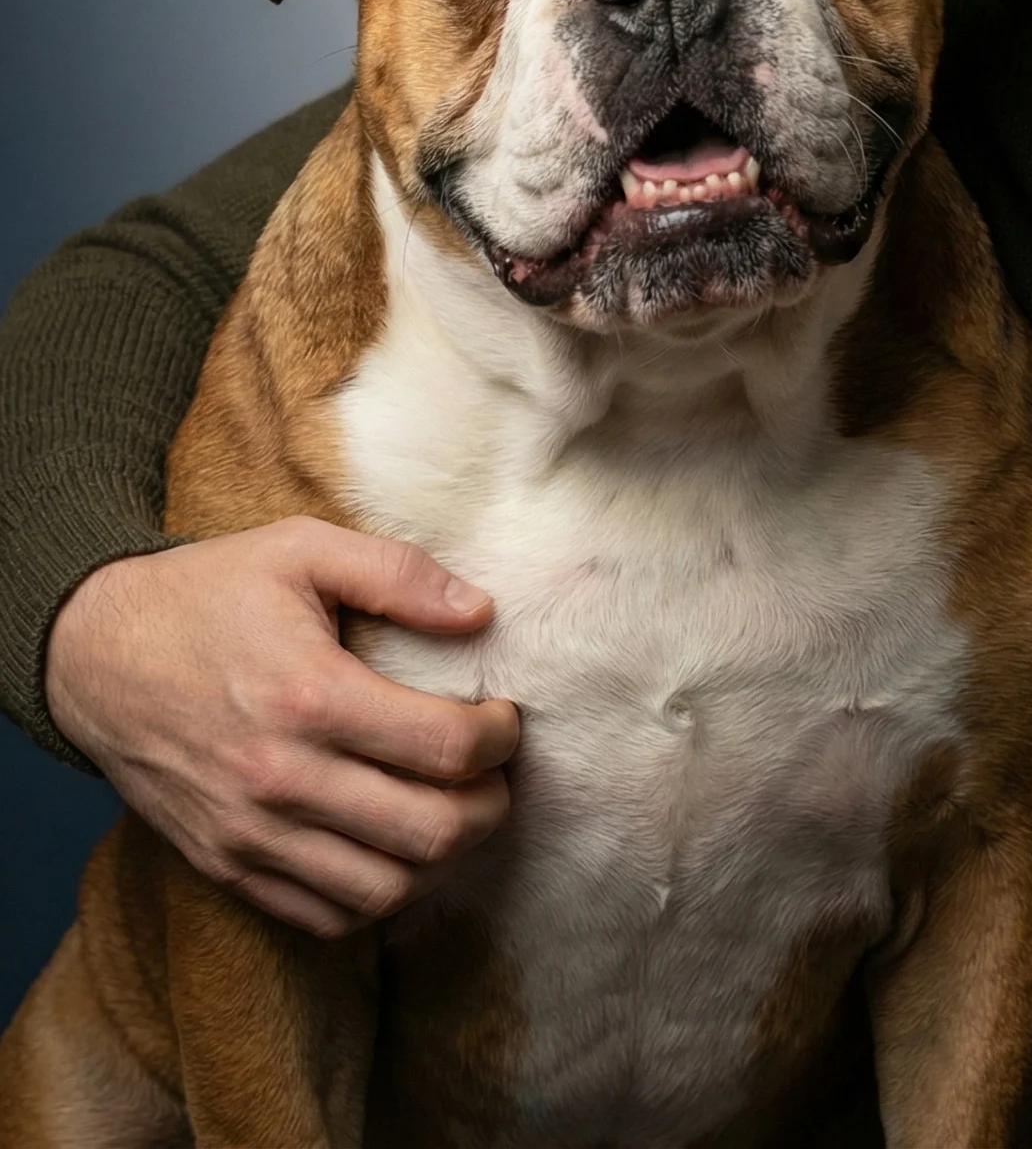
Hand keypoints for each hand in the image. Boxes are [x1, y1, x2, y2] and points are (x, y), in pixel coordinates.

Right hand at [45, 516, 520, 938]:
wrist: (94, 656)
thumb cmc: (206, 594)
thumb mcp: (302, 547)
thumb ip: (398, 573)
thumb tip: (480, 613)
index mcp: (310, 696)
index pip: (445, 748)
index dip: (499, 739)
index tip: (503, 718)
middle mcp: (282, 778)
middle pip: (429, 834)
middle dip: (489, 807)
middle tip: (494, 773)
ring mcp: (250, 834)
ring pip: (384, 891)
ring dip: (441, 860)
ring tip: (453, 810)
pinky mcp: (226, 866)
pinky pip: (323, 918)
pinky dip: (376, 897)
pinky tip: (393, 848)